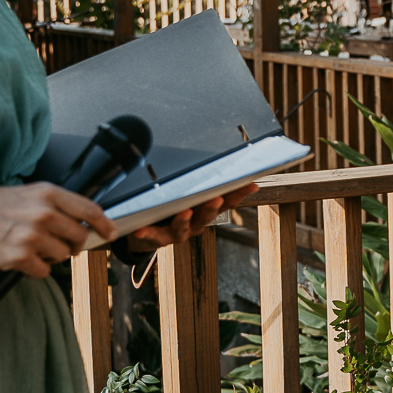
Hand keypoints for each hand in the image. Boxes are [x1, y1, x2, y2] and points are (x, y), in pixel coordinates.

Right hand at [0, 182, 114, 278]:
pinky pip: (44, 270)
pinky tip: (24, 257)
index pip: (90, 210)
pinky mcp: (19, 257)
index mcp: (49, 194)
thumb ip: (60, 205)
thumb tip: (89, 223)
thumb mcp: (32, 194)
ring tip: (33, 246)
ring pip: (63, 255)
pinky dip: (36, 268)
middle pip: (80, 236)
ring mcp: (31, 236)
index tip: (111, 233)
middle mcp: (43, 214)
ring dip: (52, 255)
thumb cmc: (1, 206)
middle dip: (74, 243)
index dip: (104, 224)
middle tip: (62, 243)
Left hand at [127, 183, 259, 250]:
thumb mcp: (187, 191)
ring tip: (184, 212)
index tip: (252, 184)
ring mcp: (179, 233)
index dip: (240, 194)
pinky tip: (140, 229)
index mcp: (206, 210)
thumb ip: (197, 179)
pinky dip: (148, 232)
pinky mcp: (158, 239)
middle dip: (212, 207)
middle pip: (207, 216)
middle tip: (217, 198)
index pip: (227, 202)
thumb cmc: (171, 206)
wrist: (146, 232)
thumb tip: (213, 153)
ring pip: (183, 228)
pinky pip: (153, 236)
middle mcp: (196, 223)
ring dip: (184, 220)